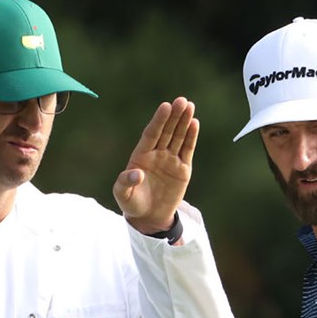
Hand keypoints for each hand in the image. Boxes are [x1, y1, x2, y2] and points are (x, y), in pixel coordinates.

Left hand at [113, 97, 197, 233]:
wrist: (148, 217)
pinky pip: (187, 150)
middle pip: (166, 131)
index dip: (158, 120)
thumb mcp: (122, 195)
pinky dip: (191, 137)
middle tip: (181, 100)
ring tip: (190, 106)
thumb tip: (138, 173)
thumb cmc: (132, 203)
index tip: (165, 106)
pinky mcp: (182, 169)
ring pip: (178, 137)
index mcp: (141, 155)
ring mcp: (170, 160)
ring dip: (184, 122)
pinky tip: (194, 123)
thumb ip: (126, 182)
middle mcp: (156, 154)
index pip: (151, 134)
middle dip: (174, 116)